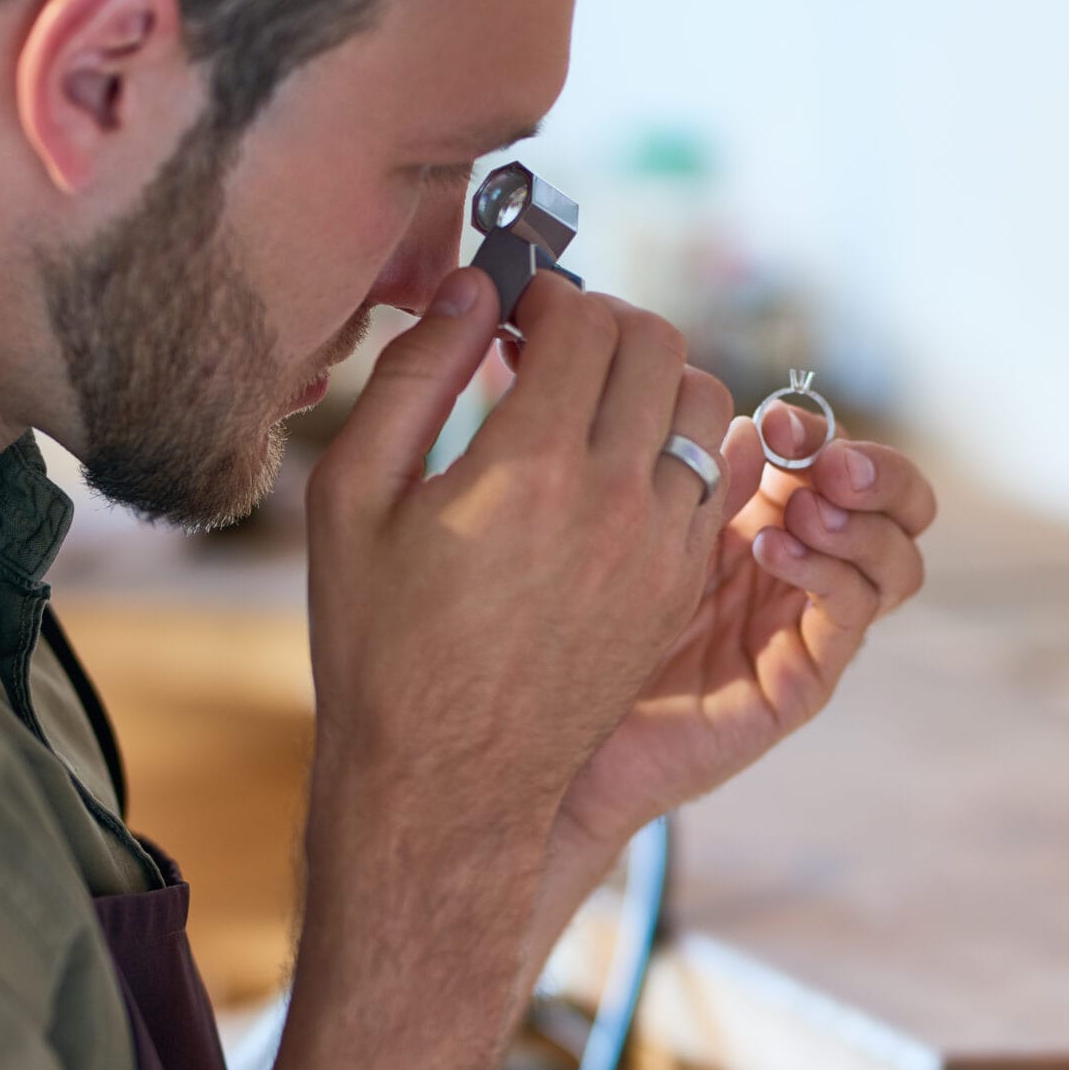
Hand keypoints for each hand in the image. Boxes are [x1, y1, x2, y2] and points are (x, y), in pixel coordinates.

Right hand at [303, 267, 732, 852]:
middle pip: (658, 345)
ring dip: (652, 382)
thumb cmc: (381, 642)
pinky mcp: (679, 590)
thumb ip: (414, 378)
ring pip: (705, 407)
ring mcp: (662, 550)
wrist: (446, 781)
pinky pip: (713, 481)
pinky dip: (676, 450)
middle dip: (605, 324)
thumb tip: (471, 288)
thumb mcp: (355, 498)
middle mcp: (616, 501)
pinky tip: (614, 470)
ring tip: (590, 405)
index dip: (546, 296)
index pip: (584, 319)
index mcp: (531, 468)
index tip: (512, 312)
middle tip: (551, 346)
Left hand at [556, 399, 935, 849]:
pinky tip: (769, 551)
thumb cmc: (580, 622)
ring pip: (899, 564)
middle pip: (902, 508)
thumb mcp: (643, 524)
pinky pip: (850, 617)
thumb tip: (752, 417)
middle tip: (829, 462)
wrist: (554, 730)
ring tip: (801, 509)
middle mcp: (804, 571)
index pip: (843, 459)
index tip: (777, 419)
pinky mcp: (802, 681)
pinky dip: (826, 571)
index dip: (824, 430)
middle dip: (879, 472)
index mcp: (770, 519)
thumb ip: (702, 475)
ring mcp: (809, 627)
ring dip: (862, 523)